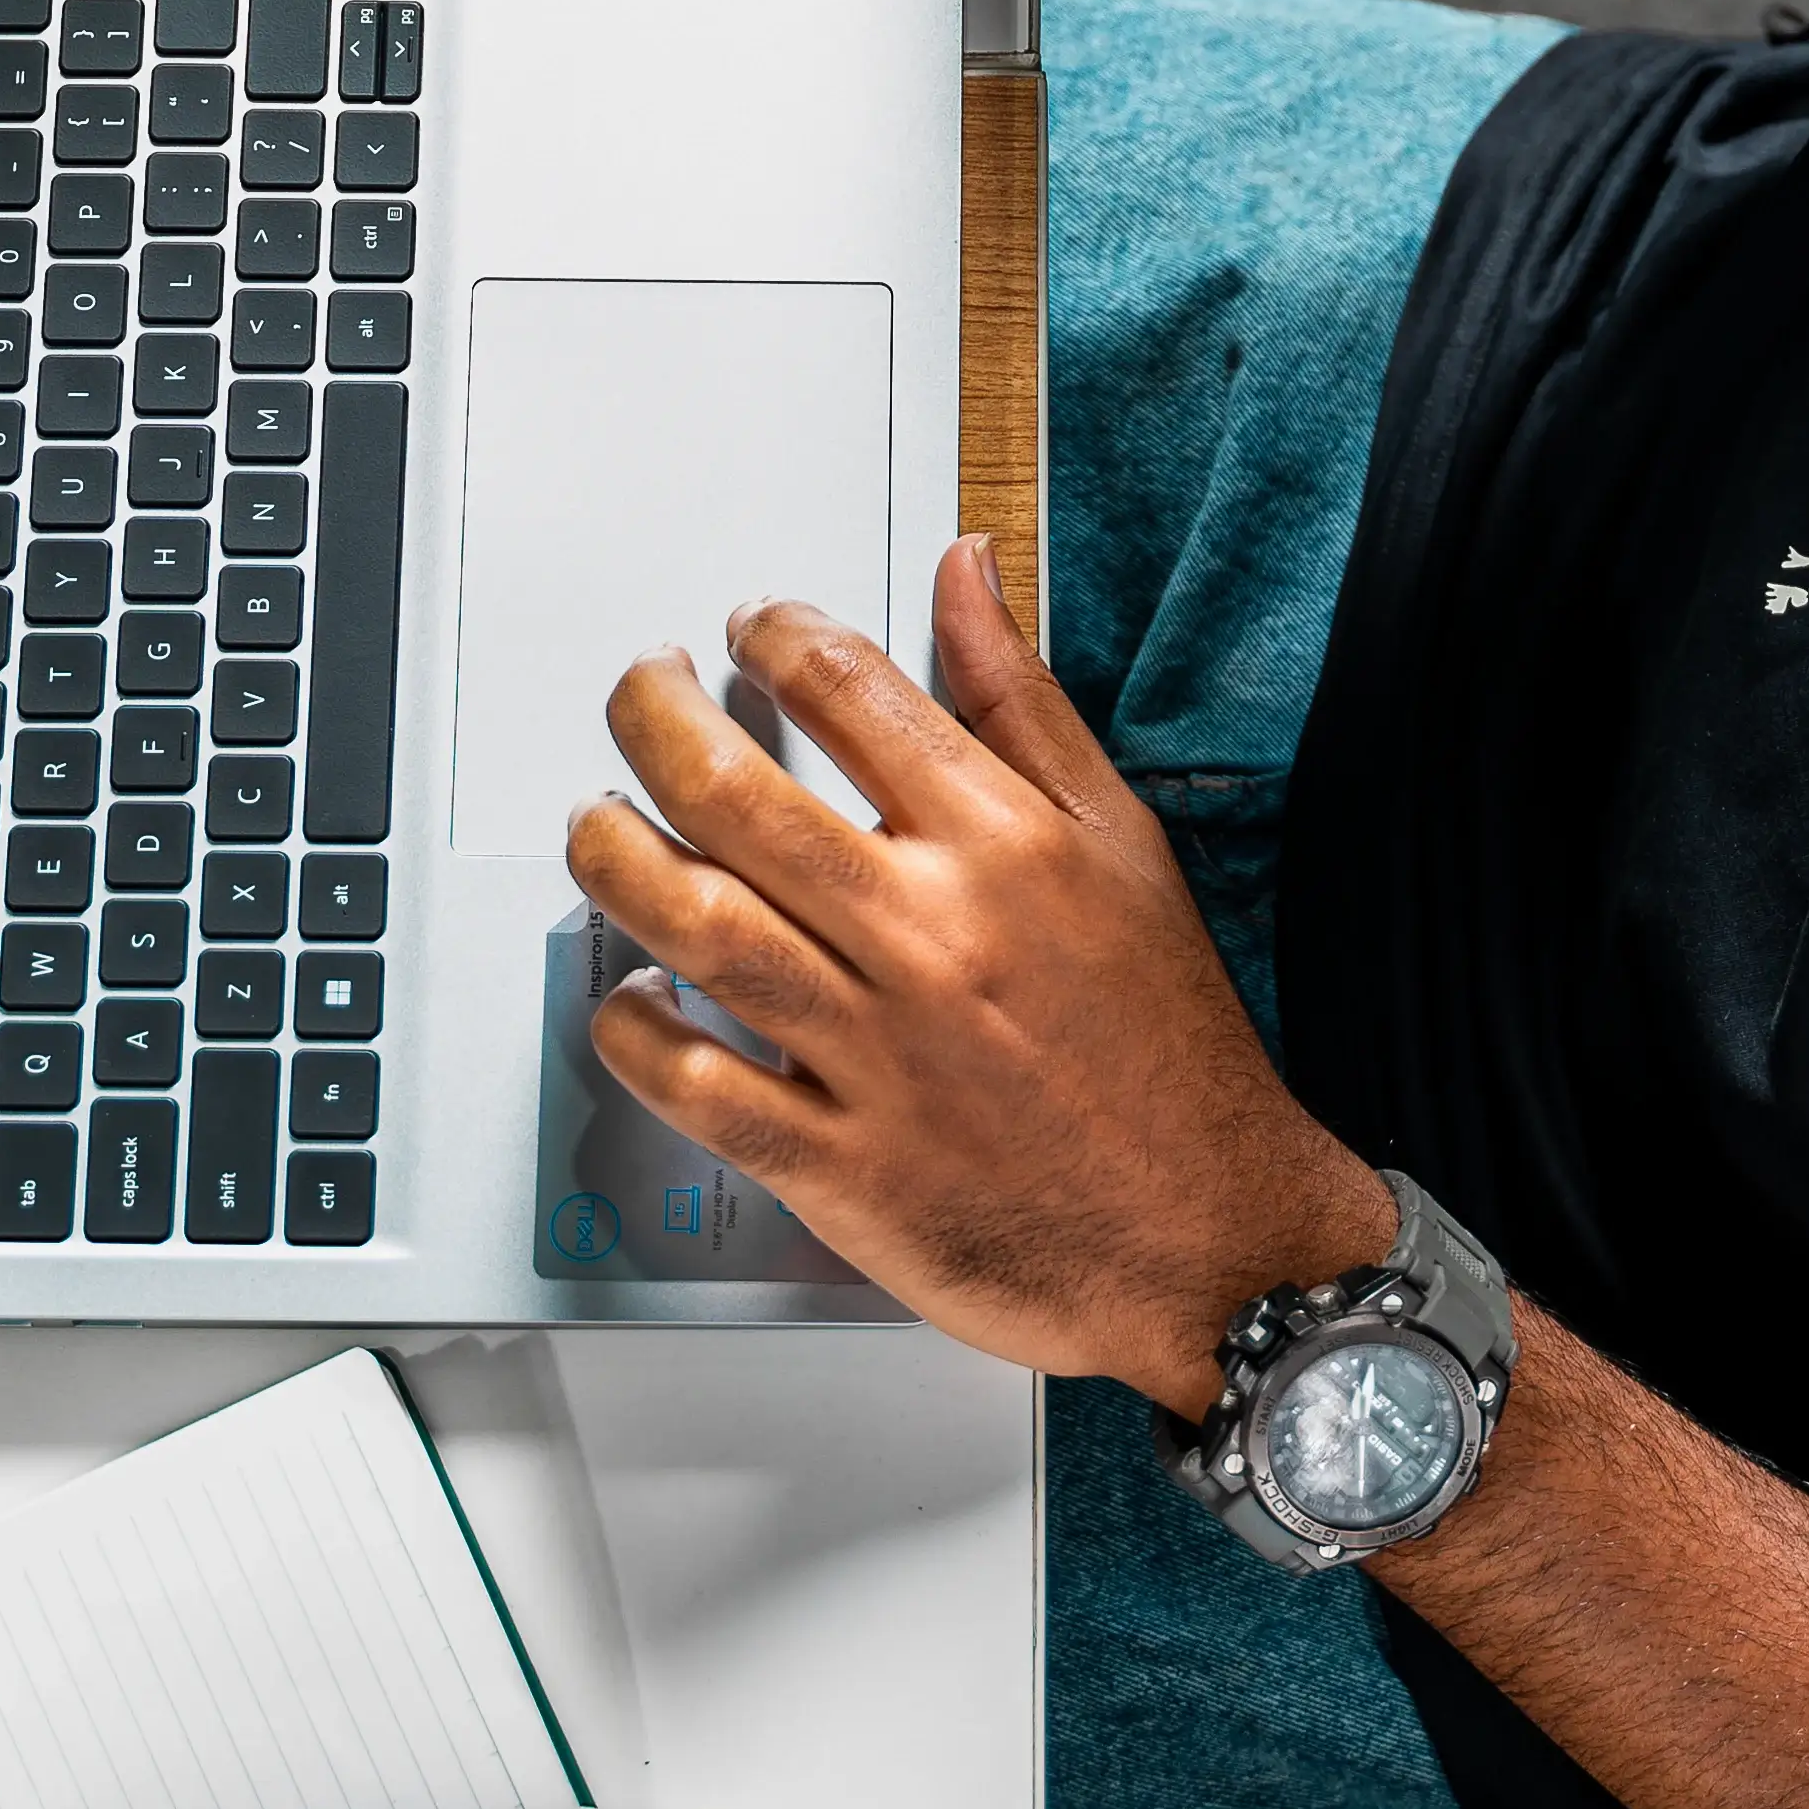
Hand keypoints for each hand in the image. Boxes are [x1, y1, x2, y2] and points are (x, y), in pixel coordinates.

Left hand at [564, 541, 1397, 1412]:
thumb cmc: (1170, 1042)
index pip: (847, 688)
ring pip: (692, 926)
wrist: (1213, 1238)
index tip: (749, 627)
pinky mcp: (841, 1166)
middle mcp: (927, 935)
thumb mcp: (1125, 841)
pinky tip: (626, 997)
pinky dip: (634, 1034)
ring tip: (594, 822)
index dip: (772, 631)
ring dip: (611, 856)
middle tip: (642, 691)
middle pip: (733, 793)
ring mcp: (875, 1056)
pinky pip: (697, 1087)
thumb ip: (1024, 702)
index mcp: (1001, 845)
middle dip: (653, 715)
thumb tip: (962, 571)